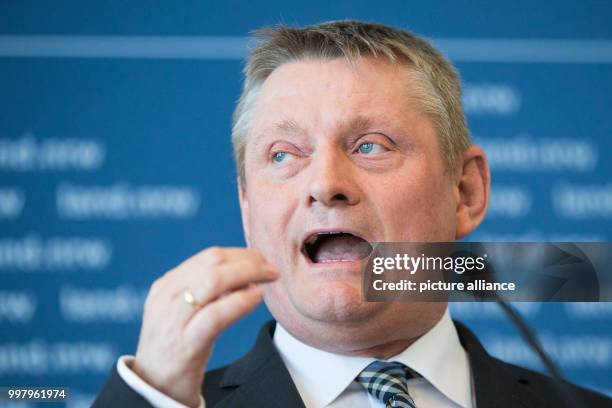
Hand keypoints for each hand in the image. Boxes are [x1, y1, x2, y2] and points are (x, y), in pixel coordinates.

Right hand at [132, 247, 277, 406]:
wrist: (153, 388)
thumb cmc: (177, 348)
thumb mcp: (184, 312)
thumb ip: (207, 292)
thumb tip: (245, 275)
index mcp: (167, 286)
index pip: (208, 257)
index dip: (240, 254)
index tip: (261, 259)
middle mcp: (167, 297)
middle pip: (212, 263)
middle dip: (247, 260)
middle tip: (271, 268)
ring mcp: (174, 319)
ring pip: (214, 281)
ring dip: (249, 274)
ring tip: (269, 278)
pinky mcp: (185, 343)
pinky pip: (216, 315)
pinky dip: (240, 302)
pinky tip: (257, 297)